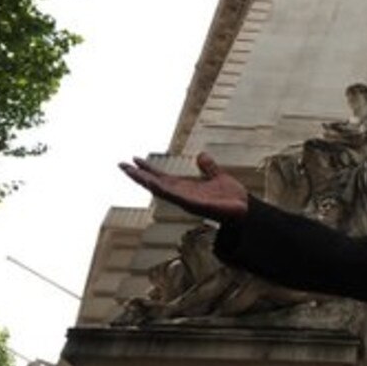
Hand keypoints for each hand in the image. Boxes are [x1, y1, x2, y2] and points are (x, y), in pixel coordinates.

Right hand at [119, 152, 248, 223]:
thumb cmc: (232, 197)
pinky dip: (164, 190)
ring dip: (145, 181)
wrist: (245, 209)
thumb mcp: (218, 176)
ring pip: (161, 190)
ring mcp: (187, 200)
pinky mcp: (194, 204)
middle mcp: (183, 195)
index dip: (148, 169)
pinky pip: (176, 196)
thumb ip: (209, 167)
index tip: (134, 159)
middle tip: (121, 165)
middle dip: (138, 175)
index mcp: (186, 188)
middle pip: (156, 183)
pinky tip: (152, 183)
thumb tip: (201, 155)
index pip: (162, 177)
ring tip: (130, 172)